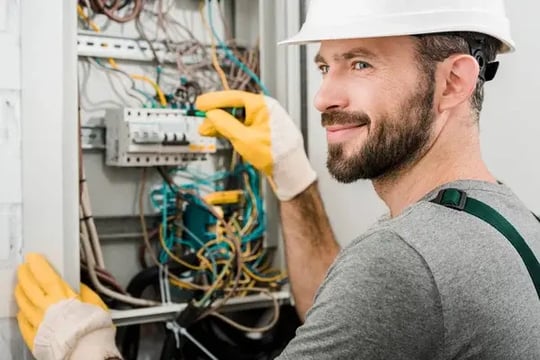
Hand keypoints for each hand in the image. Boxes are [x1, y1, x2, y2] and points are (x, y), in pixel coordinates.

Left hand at [15, 253, 119, 359]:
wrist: (86, 353)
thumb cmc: (93, 329)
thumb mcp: (96, 304)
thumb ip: (85, 292)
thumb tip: (78, 285)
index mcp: (62, 297)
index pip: (46, 276)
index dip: (38, 265)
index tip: (33, 258)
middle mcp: (46, 307)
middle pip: (30, 287)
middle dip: (25, 275)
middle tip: (23, 268)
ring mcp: (37, 322)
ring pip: (23, 302)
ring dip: (21, 291)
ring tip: (20, 286)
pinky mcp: (34, 337)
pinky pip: (23, 322)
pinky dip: (22, 313)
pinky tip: (22, 310)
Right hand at [196, 90, 316, 200]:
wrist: (291, 171)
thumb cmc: (275, 155)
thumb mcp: (244, 139)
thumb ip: (226, 124)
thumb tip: (212, 114)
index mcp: (263, 105)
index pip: (234, 97)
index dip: (214, 100)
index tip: (200, 103)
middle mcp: (265, 109)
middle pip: (235, 107)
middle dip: (216, 115)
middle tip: (201, 121)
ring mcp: (264, 120)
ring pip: (238, 118)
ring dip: (222, 124)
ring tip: (206, 130)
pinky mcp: (263, 131)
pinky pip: (244, 126)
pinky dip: (231, 130)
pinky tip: (220, 133)